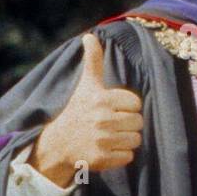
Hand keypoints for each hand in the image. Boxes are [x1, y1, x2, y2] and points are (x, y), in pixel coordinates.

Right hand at [30, 33, 143, 186]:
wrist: (58, 143)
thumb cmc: (78, 110)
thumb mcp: (86, 85)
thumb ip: (93, 61)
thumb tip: (89, 36)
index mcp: (101, 99)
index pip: (136, 103)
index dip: (128, 107)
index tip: (114, 108)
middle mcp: (101, 119)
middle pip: (138, 122)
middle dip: (128, 123)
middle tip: (112, 124)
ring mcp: (101, 140)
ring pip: (136, 140)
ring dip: (126, 139)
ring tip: (111, 136)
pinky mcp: (101, 159)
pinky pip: (128, 157)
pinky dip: (121, 155)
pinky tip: (108, 149)